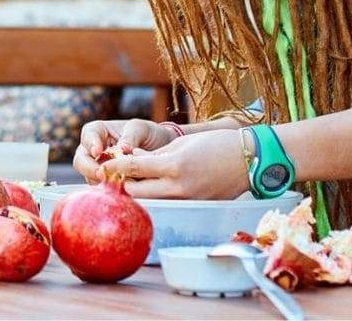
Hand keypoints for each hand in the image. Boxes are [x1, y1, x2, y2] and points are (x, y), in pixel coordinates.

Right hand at [72, 118, 180, 182]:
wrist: (161, 151)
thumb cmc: (148, 134)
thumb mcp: (142, 129)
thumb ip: (130, 137)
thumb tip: (122, 149)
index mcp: (98, 131)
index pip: (88, 135)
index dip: (90, 144)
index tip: (98, 151)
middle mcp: (94, 151)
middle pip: (81, 161)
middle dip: (90, 168)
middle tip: (103, 174)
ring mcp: (99, 168)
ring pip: (90, 177)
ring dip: (103, 181)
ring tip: (120, 181)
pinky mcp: (107, 183)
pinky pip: (103, 189)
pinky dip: (111, 190)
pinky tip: (124, 189)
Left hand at [99, 128, 248, 199]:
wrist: (250, 160)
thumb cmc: (216, 145)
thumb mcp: (181, 145)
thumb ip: (155, 156)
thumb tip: (132, 162)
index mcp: (173, 166)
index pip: (133, 168)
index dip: (113, 166)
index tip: (101, 164)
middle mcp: (178, 187)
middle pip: (136, 193)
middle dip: (121, 185)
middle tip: (110, 178)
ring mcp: (188, 201)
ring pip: (150, 203)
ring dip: (137, 194)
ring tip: (128, 184)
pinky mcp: (195, 207)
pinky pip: (168, 205)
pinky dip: (157, 199)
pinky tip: (152, 190)